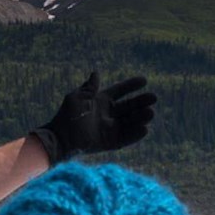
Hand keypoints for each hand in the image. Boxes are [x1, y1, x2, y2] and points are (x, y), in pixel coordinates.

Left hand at [31, 71, 156, 163]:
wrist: (60, 139)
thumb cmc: (67, 117)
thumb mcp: (77, 98)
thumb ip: (89, 88)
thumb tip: (96, 72)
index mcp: (100, 101)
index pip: (119, 91)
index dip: (131, 86)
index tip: (144, 80)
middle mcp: (107, 114)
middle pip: (129, 107)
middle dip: (141, 102)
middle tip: (153, 98)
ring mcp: (109, 128)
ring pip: (130, 122)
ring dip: (141, 117)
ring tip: (151, 113)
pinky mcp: (110, 142)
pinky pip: (126, 138)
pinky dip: (135, 134)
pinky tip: (145, 129)